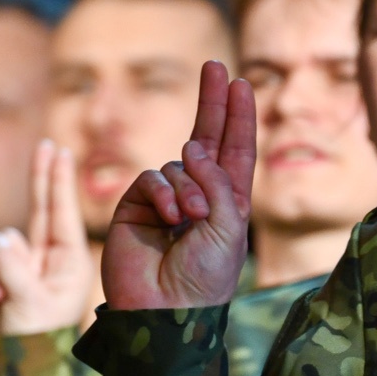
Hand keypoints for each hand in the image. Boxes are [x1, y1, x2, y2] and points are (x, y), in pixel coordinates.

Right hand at [0, 139, 97, 335]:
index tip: (59, 149)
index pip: (62, 212)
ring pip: (0, 240)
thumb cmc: (33, 341)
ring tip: (1, 298)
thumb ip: (8, 266)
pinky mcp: (3, 280)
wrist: (13, 372)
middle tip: (47, 145)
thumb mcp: (26, 303)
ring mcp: (26, 270)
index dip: (57, 179)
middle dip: (42, 180)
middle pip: (42, 210)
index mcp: (70, 264)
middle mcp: (51, 262)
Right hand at [100, 61, 254, 310]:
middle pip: (205, 138)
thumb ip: (217, 182)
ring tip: (192, 219)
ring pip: (177, 164)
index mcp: (229, 202)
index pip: (235, 150)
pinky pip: (150, 178)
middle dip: (212, 102)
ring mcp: (166, 200)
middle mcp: (199, 196)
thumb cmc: (206, 277)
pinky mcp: (135, 206)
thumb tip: (191, 148)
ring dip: (188, 186)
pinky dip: (163, 192)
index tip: (241, 83)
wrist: (166, 310)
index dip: (238, 117)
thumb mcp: (228, 226)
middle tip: (215, 65)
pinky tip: (170, 217)